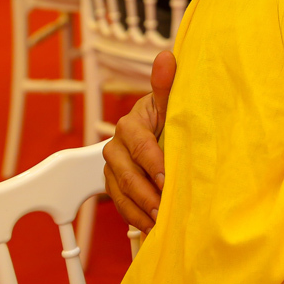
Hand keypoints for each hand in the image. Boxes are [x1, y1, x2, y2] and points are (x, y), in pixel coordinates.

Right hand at [103, 50, 175, 231]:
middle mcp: (115, 145)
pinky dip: (135, 217)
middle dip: (146, 193)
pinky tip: (151, 227)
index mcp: (130, 123)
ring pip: (120, 191)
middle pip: (125, 173)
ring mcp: (112, 166)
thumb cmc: (168, 113)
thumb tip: (167, 57)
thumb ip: (167, 83)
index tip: (167, 179)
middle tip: (164, 208)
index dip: (153, 163)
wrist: (158, 126)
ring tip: (159, 221)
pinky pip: (119, 203)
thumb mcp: (170, 100)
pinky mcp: (112, 183)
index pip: (139, 145)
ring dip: (140, 209)